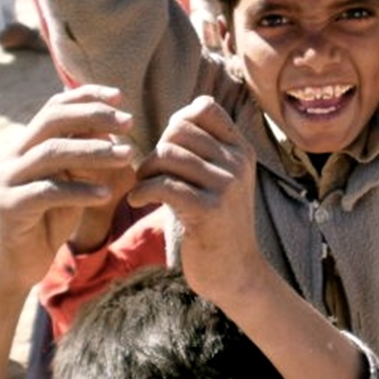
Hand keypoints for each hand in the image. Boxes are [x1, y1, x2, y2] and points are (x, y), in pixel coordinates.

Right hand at [0, 85, 135, 293]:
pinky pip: (48, 192)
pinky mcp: (9, 208)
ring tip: (127, 156)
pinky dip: (80, 190)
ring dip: (94, 151)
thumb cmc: (49, 221)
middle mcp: (13, 157)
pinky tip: (106, 194)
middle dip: (93, 116)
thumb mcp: (71, 183)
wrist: (16, 267)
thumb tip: (111, 127)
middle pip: (52, 121)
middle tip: (129, 121)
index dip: (86, 96)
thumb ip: (83, 157)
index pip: (54, 107)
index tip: (119, 96)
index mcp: (27, 145)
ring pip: (51, 153)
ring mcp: (7, 181)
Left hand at [128, 96, 266, 306]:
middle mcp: (237, 162)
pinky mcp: (208, 210)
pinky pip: (162, 184)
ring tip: (142, 187)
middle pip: (179, 129)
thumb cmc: (216, 223)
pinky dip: (141, 190)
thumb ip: (206, 150)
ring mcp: (226, 185)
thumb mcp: (221, 179)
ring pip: (168, 155)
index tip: (170, 147)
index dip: (178, 120)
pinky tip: (137, 200)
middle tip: (149, 173)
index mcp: (241, 149)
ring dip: (144, 171)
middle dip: (155, 148)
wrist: (235, 271)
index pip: (205, 107)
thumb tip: (176, 118)